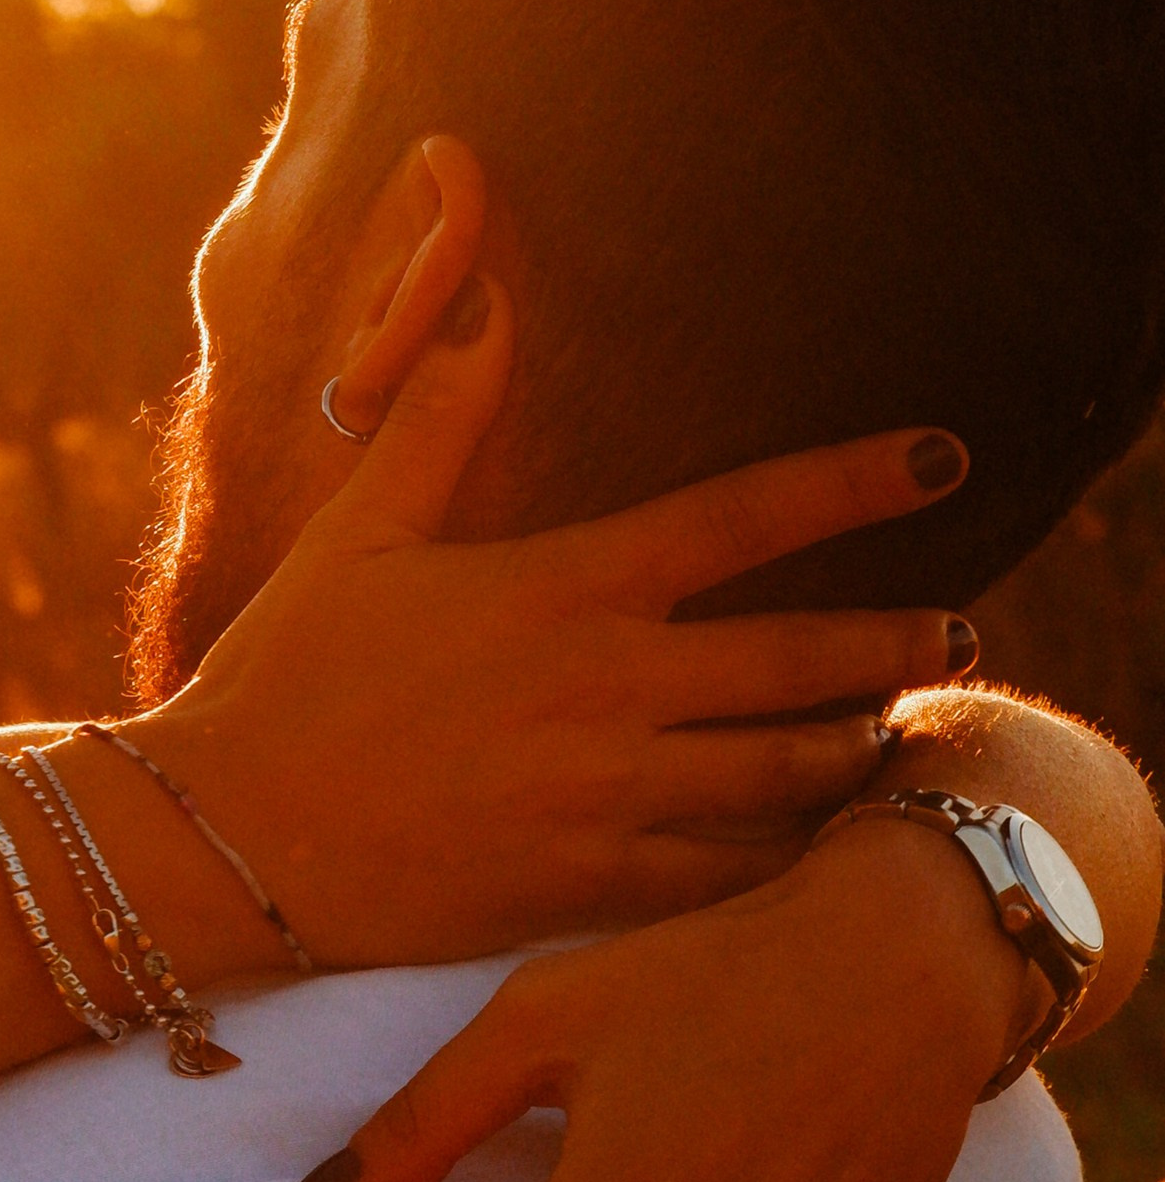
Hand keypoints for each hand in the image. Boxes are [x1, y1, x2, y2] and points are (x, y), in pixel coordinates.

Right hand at [143, 187, 972, 966]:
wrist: (226, 841)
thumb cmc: (286, 675)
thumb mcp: (359, 532)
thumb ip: (440, 420)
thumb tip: (482, 294)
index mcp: (561, 587)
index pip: (742, 515)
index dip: (855, 480)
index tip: (943, 459)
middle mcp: (604, 688)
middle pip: (799, 659)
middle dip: (896, 642)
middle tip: (957, 629)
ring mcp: (604, 795)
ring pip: (782, 773)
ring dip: (853, 747)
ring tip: (896, 731)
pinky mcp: (586, 887)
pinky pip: (726, 872)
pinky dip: (786, 853)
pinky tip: (816, 837)